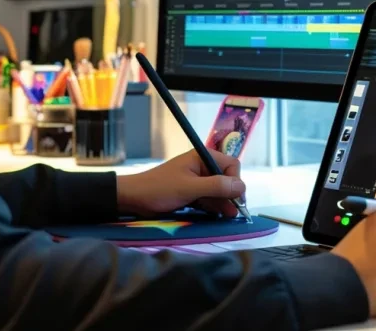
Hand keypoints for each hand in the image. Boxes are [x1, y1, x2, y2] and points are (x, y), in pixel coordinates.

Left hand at [116, 149, 244, 217]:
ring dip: (223, 203)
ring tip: (227, 217)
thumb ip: (216, 187)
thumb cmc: (160, 189)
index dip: (236, 182)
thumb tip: (242, 186)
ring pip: (219, 192)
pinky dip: (214, 207)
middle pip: (227, 179)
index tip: (235, 200)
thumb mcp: (189, 188)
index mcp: (202, 157)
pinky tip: (218, 216)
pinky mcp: (192, 193)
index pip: (231, 165)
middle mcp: (202, 166)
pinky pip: (209, 199)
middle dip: (230, 195)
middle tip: (233, 213)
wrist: (134, 199)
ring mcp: (197, 180)